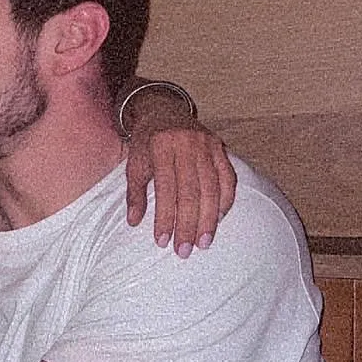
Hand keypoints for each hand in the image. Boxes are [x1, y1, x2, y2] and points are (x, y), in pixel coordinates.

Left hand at [125, 124, 236, 254]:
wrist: (163, 110)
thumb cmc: (146, 143)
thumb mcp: (134, 164)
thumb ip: (134, 193)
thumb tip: (133, 223)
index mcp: (161, 147)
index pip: (165, 190)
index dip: (165, 218)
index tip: (162, 242)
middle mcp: (186, 145)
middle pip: (191, 192)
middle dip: (188, 225)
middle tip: (184, 251)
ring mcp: (206, 145)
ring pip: (212, 188)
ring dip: (209, 219)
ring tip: (203, 243)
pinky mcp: (220, 148)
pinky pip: (228, 179)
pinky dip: (225, 201)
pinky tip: (218, 220)